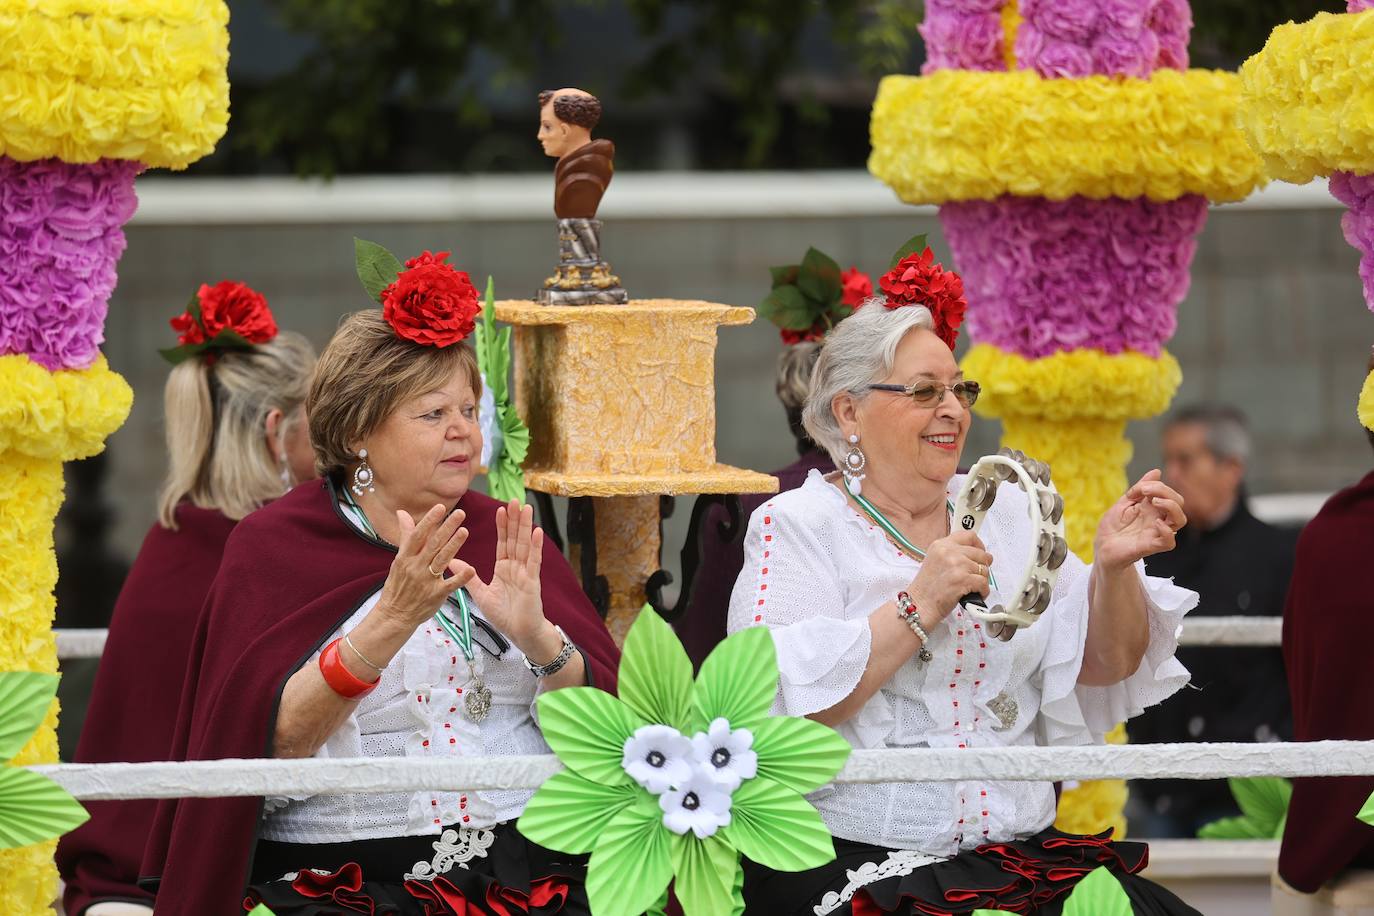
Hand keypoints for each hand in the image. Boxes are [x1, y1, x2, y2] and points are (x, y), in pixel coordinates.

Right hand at [376, 505, 472, 628]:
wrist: (394, 615)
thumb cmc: (397, 586)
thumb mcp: (398, 560)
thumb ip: (406, 536)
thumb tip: (402, 513)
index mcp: (405, 558)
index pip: (418, 535)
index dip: (429, 521)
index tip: (440, 508)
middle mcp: (416, 567)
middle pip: (433, 544)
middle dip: (447, 528)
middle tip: (460, 513)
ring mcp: (426, 581)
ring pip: (442, 560)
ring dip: (454, 545)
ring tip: (465, 531)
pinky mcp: (436, 594)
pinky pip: (451, 584)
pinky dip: (461, 577)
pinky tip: (471, 569)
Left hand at [456, 500, 547, 651]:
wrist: (520, 633)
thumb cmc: (504, 615)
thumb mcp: (481, 594)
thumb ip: (468, 576)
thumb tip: (451, 560)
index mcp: (505, 569)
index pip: (504, 543)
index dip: (503, 526)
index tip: (500, 510)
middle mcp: (516, 567)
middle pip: (515, 539)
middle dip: (514, 520)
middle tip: (514, 500)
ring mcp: (526, 573)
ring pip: (525, 545)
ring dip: (525, 526)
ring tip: (525, 508)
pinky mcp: (532, 581)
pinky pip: (534, 561)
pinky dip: (536, 546)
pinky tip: (537, 531)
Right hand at [908, 529, 993, 621]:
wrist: (919, 605)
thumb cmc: (927, 588)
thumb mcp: (935, 561)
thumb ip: (953, 554)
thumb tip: (977, 554)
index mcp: (941, 545)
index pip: (969, 535)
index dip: (979, 545)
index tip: (980, 553)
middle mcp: (948, 551)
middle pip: (981, 553)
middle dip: (982, 566)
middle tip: (976, 575)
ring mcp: (956, 564)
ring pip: (984, 569)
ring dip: (982, 580)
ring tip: (972, 587)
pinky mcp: (963, 579)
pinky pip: (984, 583)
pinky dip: (983, 591)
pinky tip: (975, 594)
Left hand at [1094, 469, 1185, 571]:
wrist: (1102, 547)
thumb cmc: (1113, 527)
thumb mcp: (1123, 502)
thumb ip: (1140, 488)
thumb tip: (1157, 471)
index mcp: (1152, 508)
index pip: (1169, 493)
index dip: (1156, 486)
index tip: (1135, 490)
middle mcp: (1158, 519)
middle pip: (1178, 503)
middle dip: (1166, 492)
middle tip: (1146, 492)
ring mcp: (1155, 532)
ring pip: (1180, 520)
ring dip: (1171, 507)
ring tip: (1154, 502)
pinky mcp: (1150, 546)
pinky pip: (1169, 542)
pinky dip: (1167, 532)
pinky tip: (1156, 523)